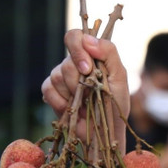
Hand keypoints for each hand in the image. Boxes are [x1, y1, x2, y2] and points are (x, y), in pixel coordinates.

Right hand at [41, 31, 128, 147]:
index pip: (74, 36)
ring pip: (56, 75)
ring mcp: (60, 77)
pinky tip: (72, 108)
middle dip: (80, 80)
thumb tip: (89, 40)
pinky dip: (61, 101)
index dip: (77, 48)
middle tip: (91, 92)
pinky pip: (48, 89)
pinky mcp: (51, 92)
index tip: (87, 67)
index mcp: (90, 56)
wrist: (105, 131)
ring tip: (85, 103)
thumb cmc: (116, 103)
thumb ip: (109, 53)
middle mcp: (73, 63)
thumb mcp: (120, 77)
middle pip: (66, 62)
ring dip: (73, 92)